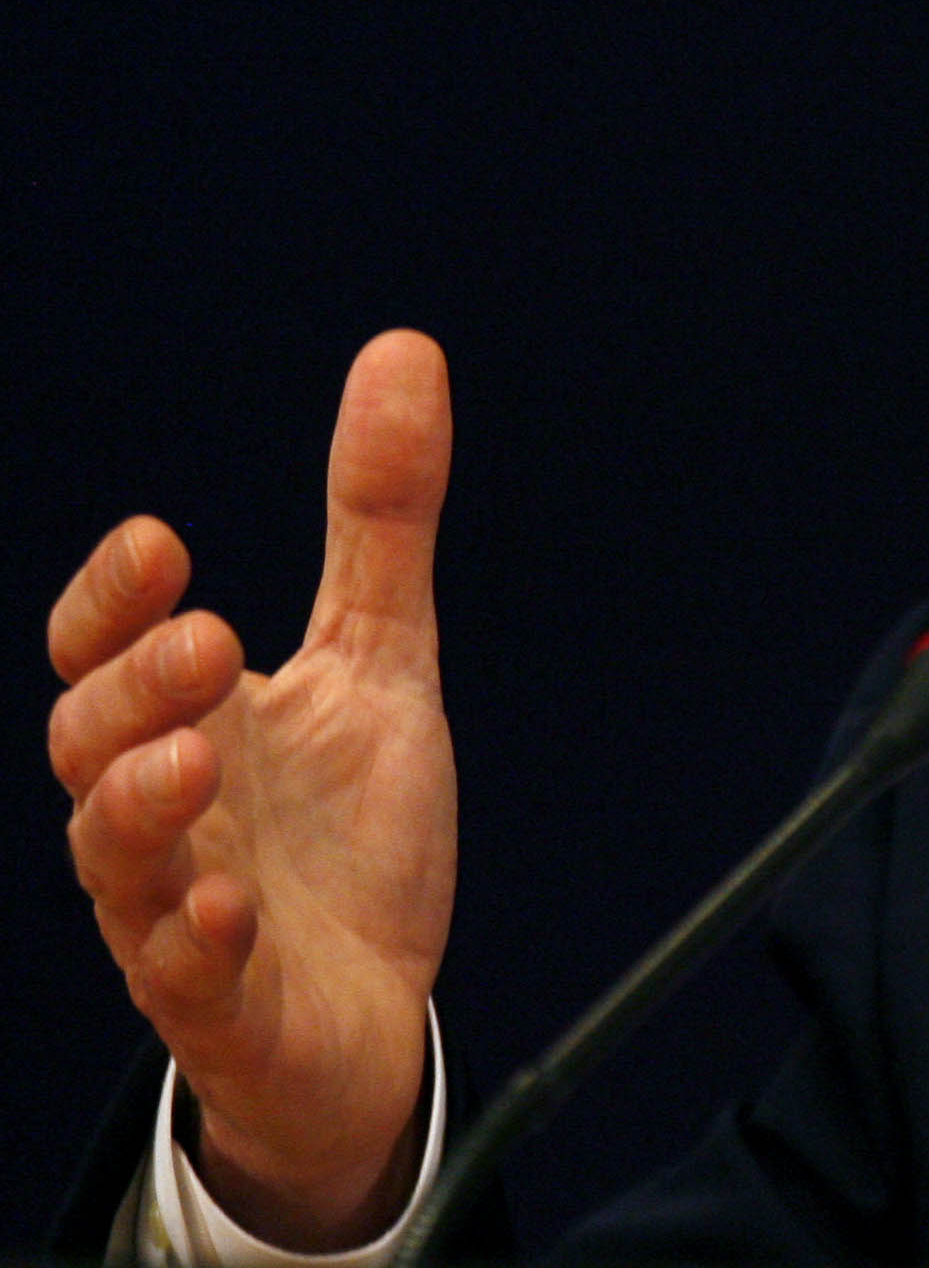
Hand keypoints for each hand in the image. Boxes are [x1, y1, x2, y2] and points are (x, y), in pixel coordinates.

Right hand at [46, 330, 459, 1250]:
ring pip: (113, 864)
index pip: (101, 651)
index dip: (110, 601)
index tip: (163, 541)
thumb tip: (405, 351)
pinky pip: (182, 983)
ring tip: (198, 757)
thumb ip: (378, 520)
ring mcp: (178, 915)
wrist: (368, 1010)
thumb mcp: (379, 659)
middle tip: (211, 638)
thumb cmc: (347, 834)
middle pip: (90, 743)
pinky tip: (232, 910)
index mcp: (186, 726)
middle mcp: (161, 816)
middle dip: (132, 687)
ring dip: (141, 807)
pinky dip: (196, 944)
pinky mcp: (223, 1008)